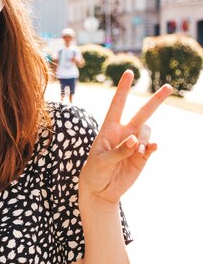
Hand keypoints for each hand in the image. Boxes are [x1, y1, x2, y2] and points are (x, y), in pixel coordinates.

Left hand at [79, 70, 171, 203]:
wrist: (100, 191)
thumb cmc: (94, 173)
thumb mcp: (100, 161)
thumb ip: (118, 151)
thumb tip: (135, 140)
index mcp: (108, 130)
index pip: (117, 105)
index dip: (123, 89)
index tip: (129, 72)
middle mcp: (123, 134)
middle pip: (142, 113)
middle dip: (156, 100)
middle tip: (169, 87)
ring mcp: (134, 145)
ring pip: (147, 131)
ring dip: (144, 138)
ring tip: (136, 151)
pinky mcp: (142, 157)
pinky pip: (151, 147)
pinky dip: (152, 146)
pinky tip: (149, 149)